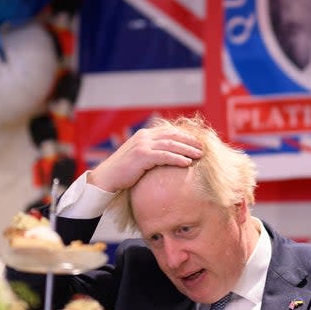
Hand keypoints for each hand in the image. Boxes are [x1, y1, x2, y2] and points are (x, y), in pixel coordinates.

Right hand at [85, 126, 202, 192]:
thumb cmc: (124, 171)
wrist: (107, 177)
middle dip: (190, 141)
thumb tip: (167, 157)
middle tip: (203, 147)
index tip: (197, 142)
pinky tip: (187, 163)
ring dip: (187, 149)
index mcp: (144, 135)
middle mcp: (144, 137)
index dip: (184, 136)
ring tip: (200, 155)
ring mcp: (143, 145)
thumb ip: (151, 153)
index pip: (169, 132)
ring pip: (171, 145)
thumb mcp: (139, 157)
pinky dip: (177, 158)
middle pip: (173, 136)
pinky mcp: (142, 156)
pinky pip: (164, 156)